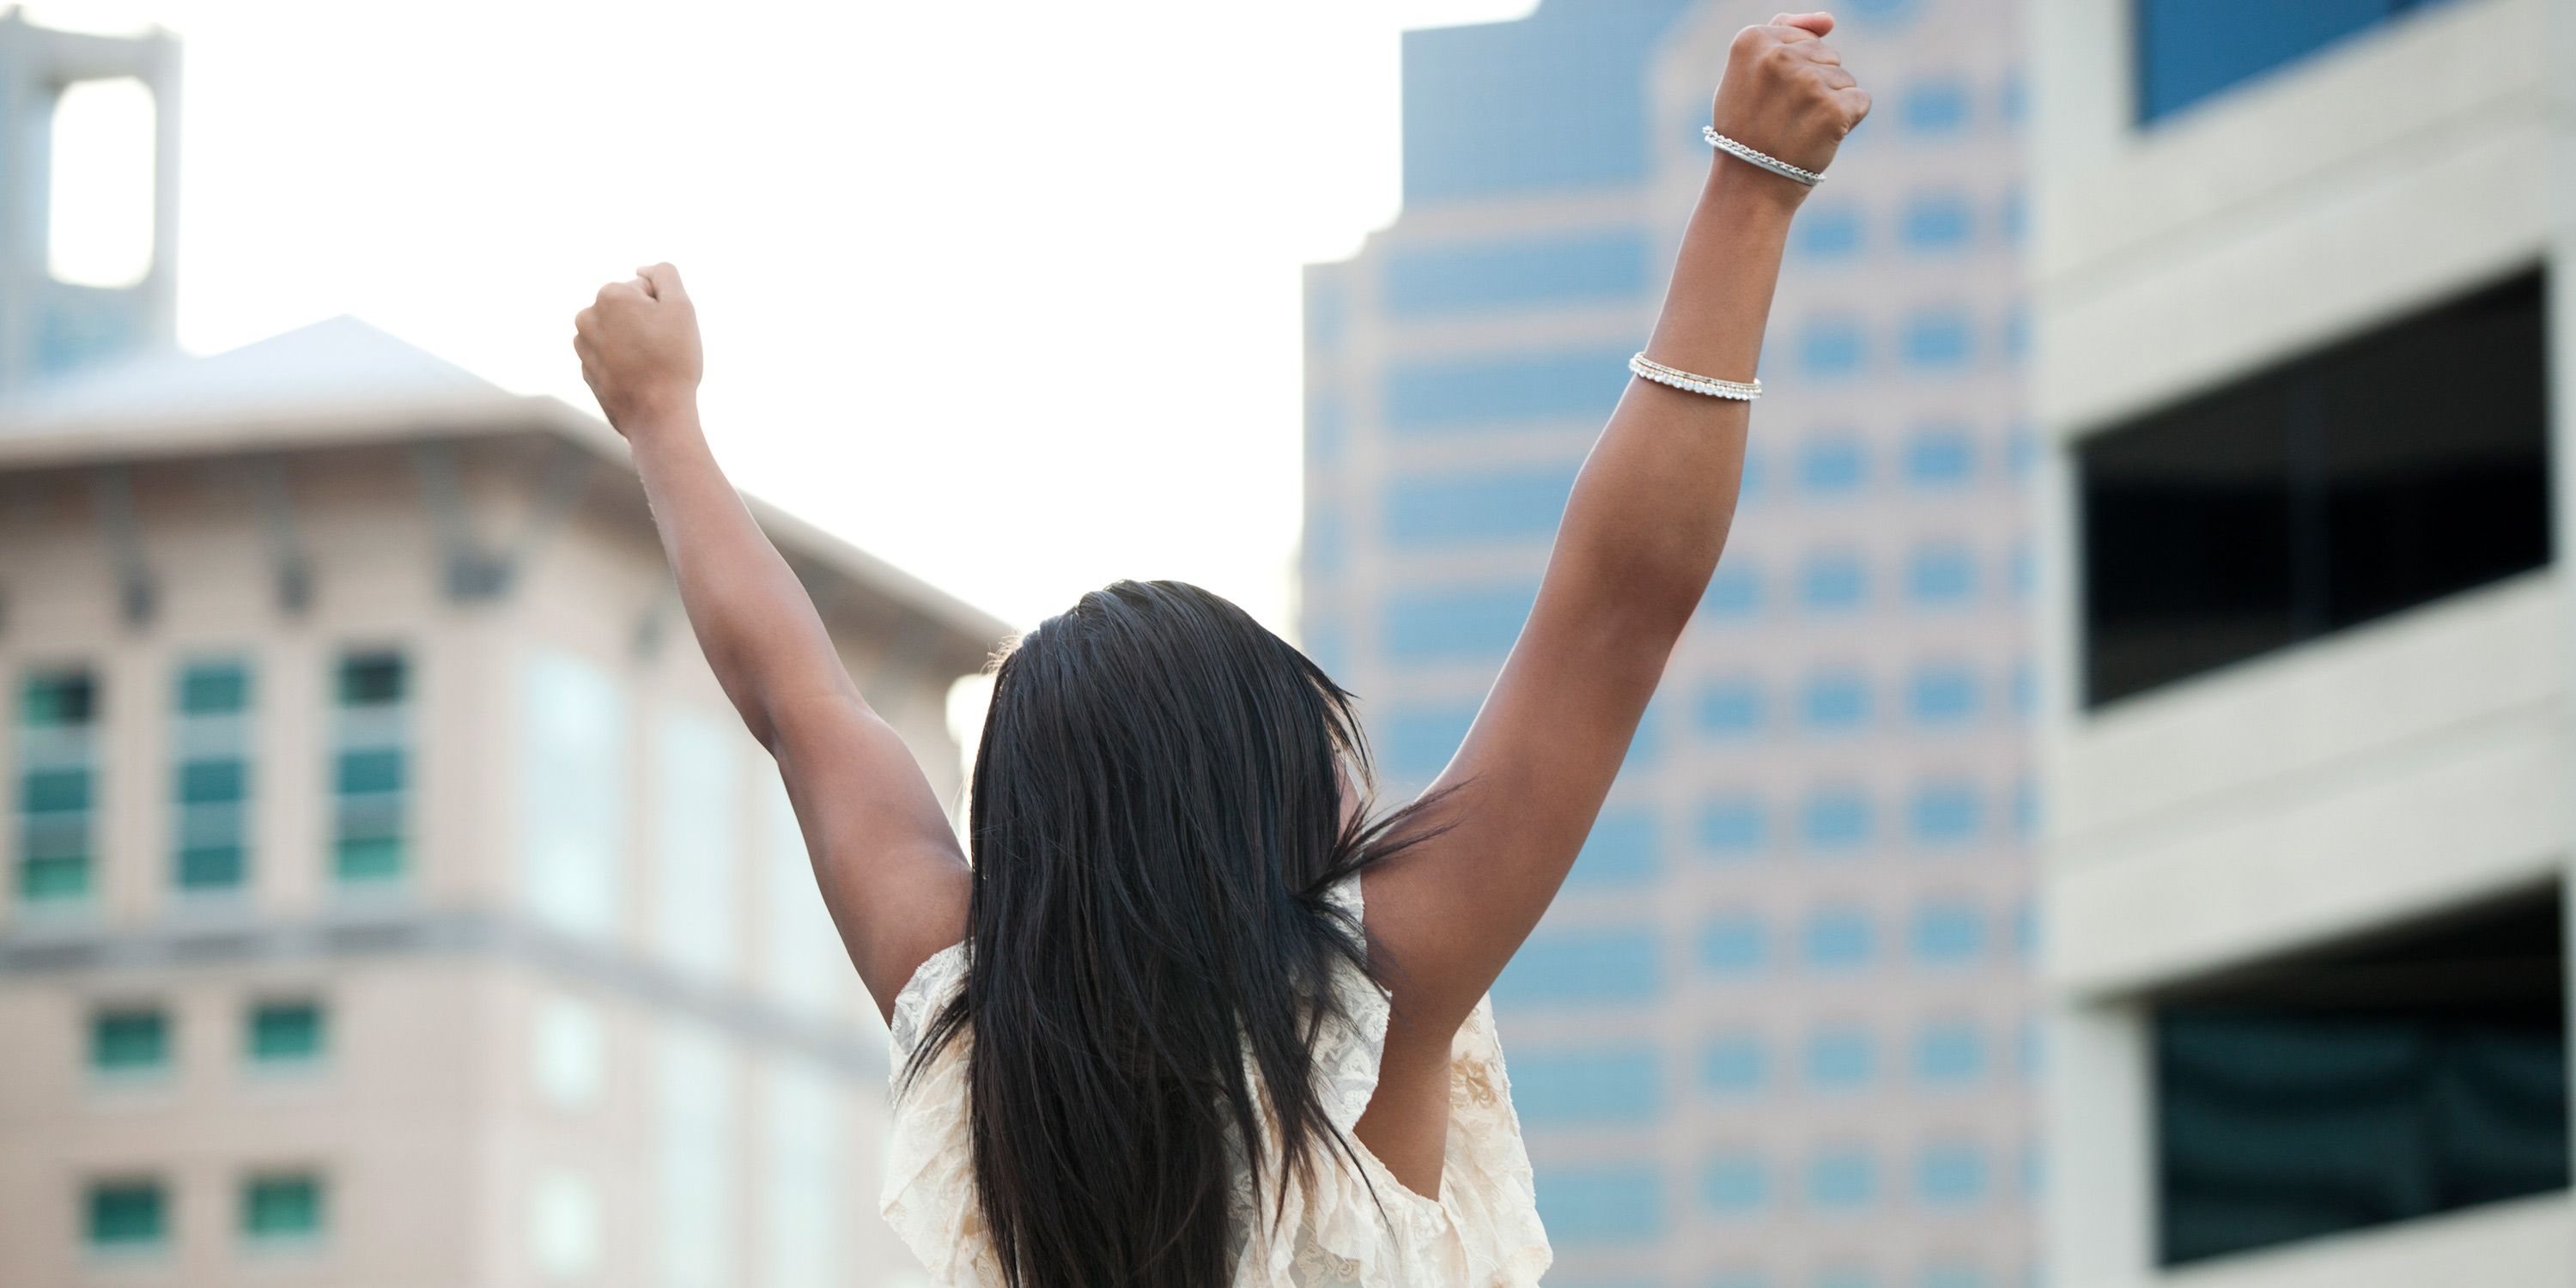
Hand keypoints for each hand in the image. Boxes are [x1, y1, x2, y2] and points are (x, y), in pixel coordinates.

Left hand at [573, 262, 702, 435]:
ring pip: (619, 333)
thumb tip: (643, 269)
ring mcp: (583, 346)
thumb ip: (665, 275)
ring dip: (634, 342)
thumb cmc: (673, 360)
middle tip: (662, 350)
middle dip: (645, 323)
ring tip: (650, 366)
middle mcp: (587, 316)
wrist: (658, 416)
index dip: (664, 309)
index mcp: (609, 295)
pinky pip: (611, 357)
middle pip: (628, 310)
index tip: (669, 333)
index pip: (645, 289)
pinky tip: (640, 379)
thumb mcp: (681, 307)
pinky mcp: (586, 371)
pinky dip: (625, 363)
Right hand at [1710, 12, 1870, 188]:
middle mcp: (1777, 56)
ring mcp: (1806, 82)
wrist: (1750, 186)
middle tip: (1783, 118)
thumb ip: (1783, 32)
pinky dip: (1847, 122)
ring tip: (1798, 130)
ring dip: (1829, 105)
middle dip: (1814, 86)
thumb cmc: (1748, 128)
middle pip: (1827, 56)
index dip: (1792, 73)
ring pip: (1844, 79)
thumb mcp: (1749, 72)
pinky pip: (1860, 101)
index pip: (1803, 40)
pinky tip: (1819, 137)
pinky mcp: (1832, 108)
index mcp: (1751, 39)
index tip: (1768, 100)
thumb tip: (1830, 20)